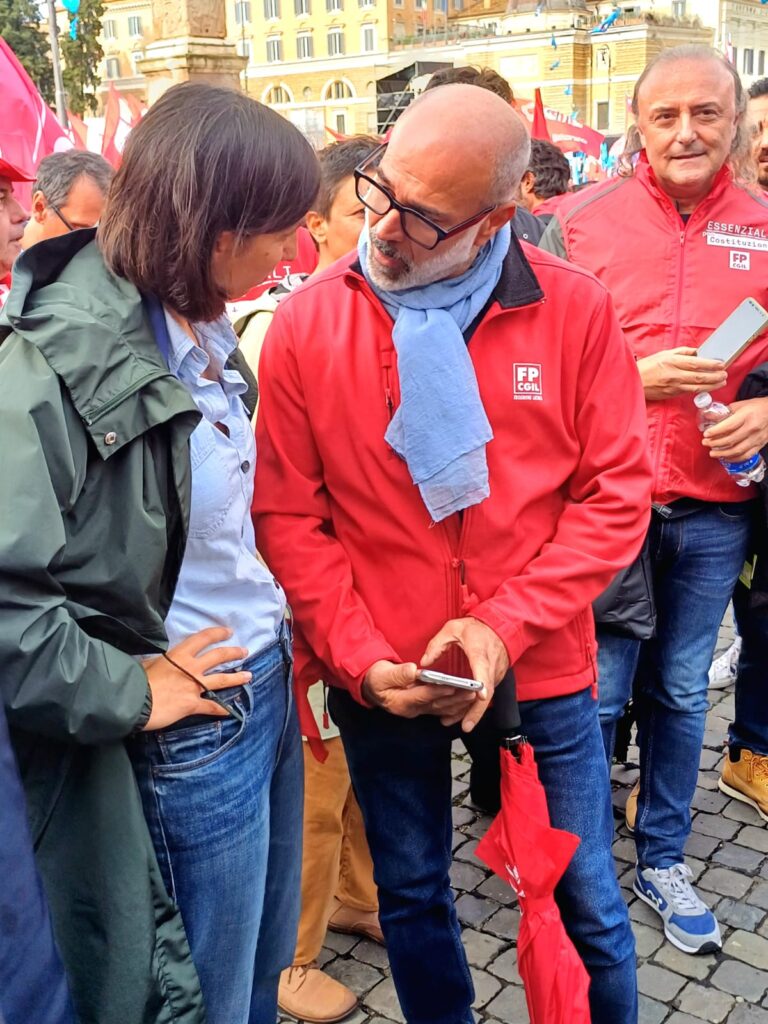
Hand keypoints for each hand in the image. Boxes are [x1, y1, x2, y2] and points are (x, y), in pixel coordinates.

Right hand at [142, 627, 250, 730]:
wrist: (134, 702)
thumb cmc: (136, 681)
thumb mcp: (147, 664)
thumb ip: (158, 661)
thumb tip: (157, 660)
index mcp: (179, 655)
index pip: (203, 638)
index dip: (217, 633)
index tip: (228, 632)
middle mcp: (191, 668)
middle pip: (218, 656)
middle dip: (234, 653)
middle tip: (245, 651)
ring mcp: (194, 686)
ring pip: (222, 679)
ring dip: (237, 677)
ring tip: (249, 675)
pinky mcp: (192, 704)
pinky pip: (211, 706)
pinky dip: (221, 709)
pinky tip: (230, 711)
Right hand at [361, 660, 477, 722]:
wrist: (372, 685)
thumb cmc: (376, 678)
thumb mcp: (381, 674)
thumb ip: (398, 673)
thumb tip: (413, 670)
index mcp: (400, 702)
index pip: (422, 696)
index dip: (437, 691)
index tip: (451, 686)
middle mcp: (410, 710)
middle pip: (435, 704)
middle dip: (454, 699)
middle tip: (470, 692)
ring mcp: (417, 710)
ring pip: (441, 708)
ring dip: (457, 703)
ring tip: (472, 695)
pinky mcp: (422, 707)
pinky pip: (440, 708)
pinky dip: (454, 706)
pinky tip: (465, 702)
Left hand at [421, 618, 509, 733]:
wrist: (499, 626)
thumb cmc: (475, 628)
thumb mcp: (452, 629)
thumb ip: (437, 645)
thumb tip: (424, 663)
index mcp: (480, 652)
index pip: (483, 669)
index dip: (481, 683)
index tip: (479, 696)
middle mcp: (491, 666)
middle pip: (487, 692)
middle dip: (477, 711)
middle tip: (466, 726)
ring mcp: (496, 674)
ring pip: (487, 697)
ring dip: (475, 712)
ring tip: (459, 724)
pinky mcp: (496, 679)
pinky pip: (487, 695)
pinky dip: (476, 706)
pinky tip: (463, 716)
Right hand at [637, 347, 726, 400]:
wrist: (633, 381)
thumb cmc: (647, 366)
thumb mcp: (664, 354)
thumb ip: (682, 352)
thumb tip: (698, 352)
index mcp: (672, 361)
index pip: (697, 363)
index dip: (711, 364)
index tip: (721, 364)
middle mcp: (674, 374)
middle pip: (700, 376)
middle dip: (715, 376)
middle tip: (725, 374)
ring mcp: (673, 386)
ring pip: (697, 387)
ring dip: (712, 385)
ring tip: (721, 382)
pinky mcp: (671, 394)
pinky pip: (689, 392)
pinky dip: (700, 390)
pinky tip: (708, 388)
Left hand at [701, 397, 767, 462]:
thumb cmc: (757, 407)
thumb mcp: (741, 405)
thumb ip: (725, 411)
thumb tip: (708, 416)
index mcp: (746, 416)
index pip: (729, 426)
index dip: (715, 431)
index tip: (706, 434)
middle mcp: (752, 428)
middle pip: (730, 440)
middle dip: (715, 443)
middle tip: (706, 443)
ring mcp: (756, 438)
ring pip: (737, 450)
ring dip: (722, 453)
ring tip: (712, 453)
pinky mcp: (759, 445)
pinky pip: (746, 455)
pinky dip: (734, 458)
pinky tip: (725, 457)